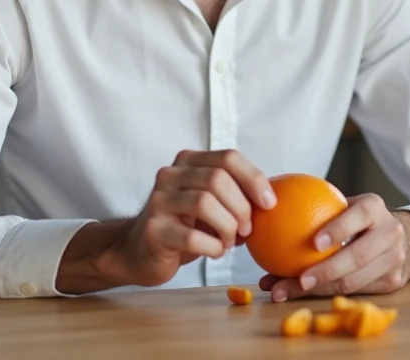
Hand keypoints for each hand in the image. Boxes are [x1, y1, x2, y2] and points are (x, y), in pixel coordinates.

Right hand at [118, 149, 275, 287]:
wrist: (138, 251)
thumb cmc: (184, 226)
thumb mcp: (210, 203)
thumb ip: (234, 194)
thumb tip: (270, 201)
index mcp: (188, 161)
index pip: (228, 157)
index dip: (254, 179)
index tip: (269, 204)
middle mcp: (170, 175)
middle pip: (218, 179)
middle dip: (241, 207)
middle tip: (247, 230)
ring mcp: (158, 201)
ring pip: (205, 203)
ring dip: (228, 228)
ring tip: (230, 242)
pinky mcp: (153, 230)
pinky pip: (192, 236)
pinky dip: (213, 247)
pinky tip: (215, 251)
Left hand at [258, 194, 409, 300]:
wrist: (399, 237)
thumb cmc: (356, 220)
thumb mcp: (344, 207)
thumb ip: (312, 211)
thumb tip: (262, 215)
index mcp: (375, 208)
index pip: (359, 215)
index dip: (338, 229)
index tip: (313, 242)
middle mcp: (390, 232)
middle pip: (357, 256)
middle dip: (326, 271)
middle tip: (298, 279)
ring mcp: (394, 259)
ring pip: (355, 282)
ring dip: (319, 290)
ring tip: (286, 291)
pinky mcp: (393, 282)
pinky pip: (356, 294)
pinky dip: (327, 296)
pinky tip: (300, 296)